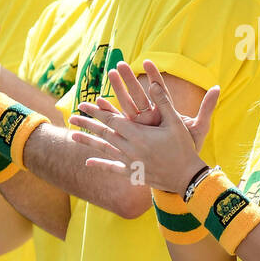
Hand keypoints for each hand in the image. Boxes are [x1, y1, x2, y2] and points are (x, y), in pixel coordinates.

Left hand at [68, 60, 217, 191]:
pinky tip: (87, 162)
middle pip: (104, 133)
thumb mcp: (176, 123)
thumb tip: (153, 83)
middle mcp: (130, 149)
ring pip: (104, 149)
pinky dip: (100, 164)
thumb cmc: (184, 148)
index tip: (84, 104)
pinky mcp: (133, 173)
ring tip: (72, 135)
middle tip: (72, 116)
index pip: (113, 120)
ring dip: (88, 141)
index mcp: (139, 135)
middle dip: (88, 123)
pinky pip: (112, 168)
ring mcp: (130, 162)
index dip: (97, 111)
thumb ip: (164, 102)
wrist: (187, 177)